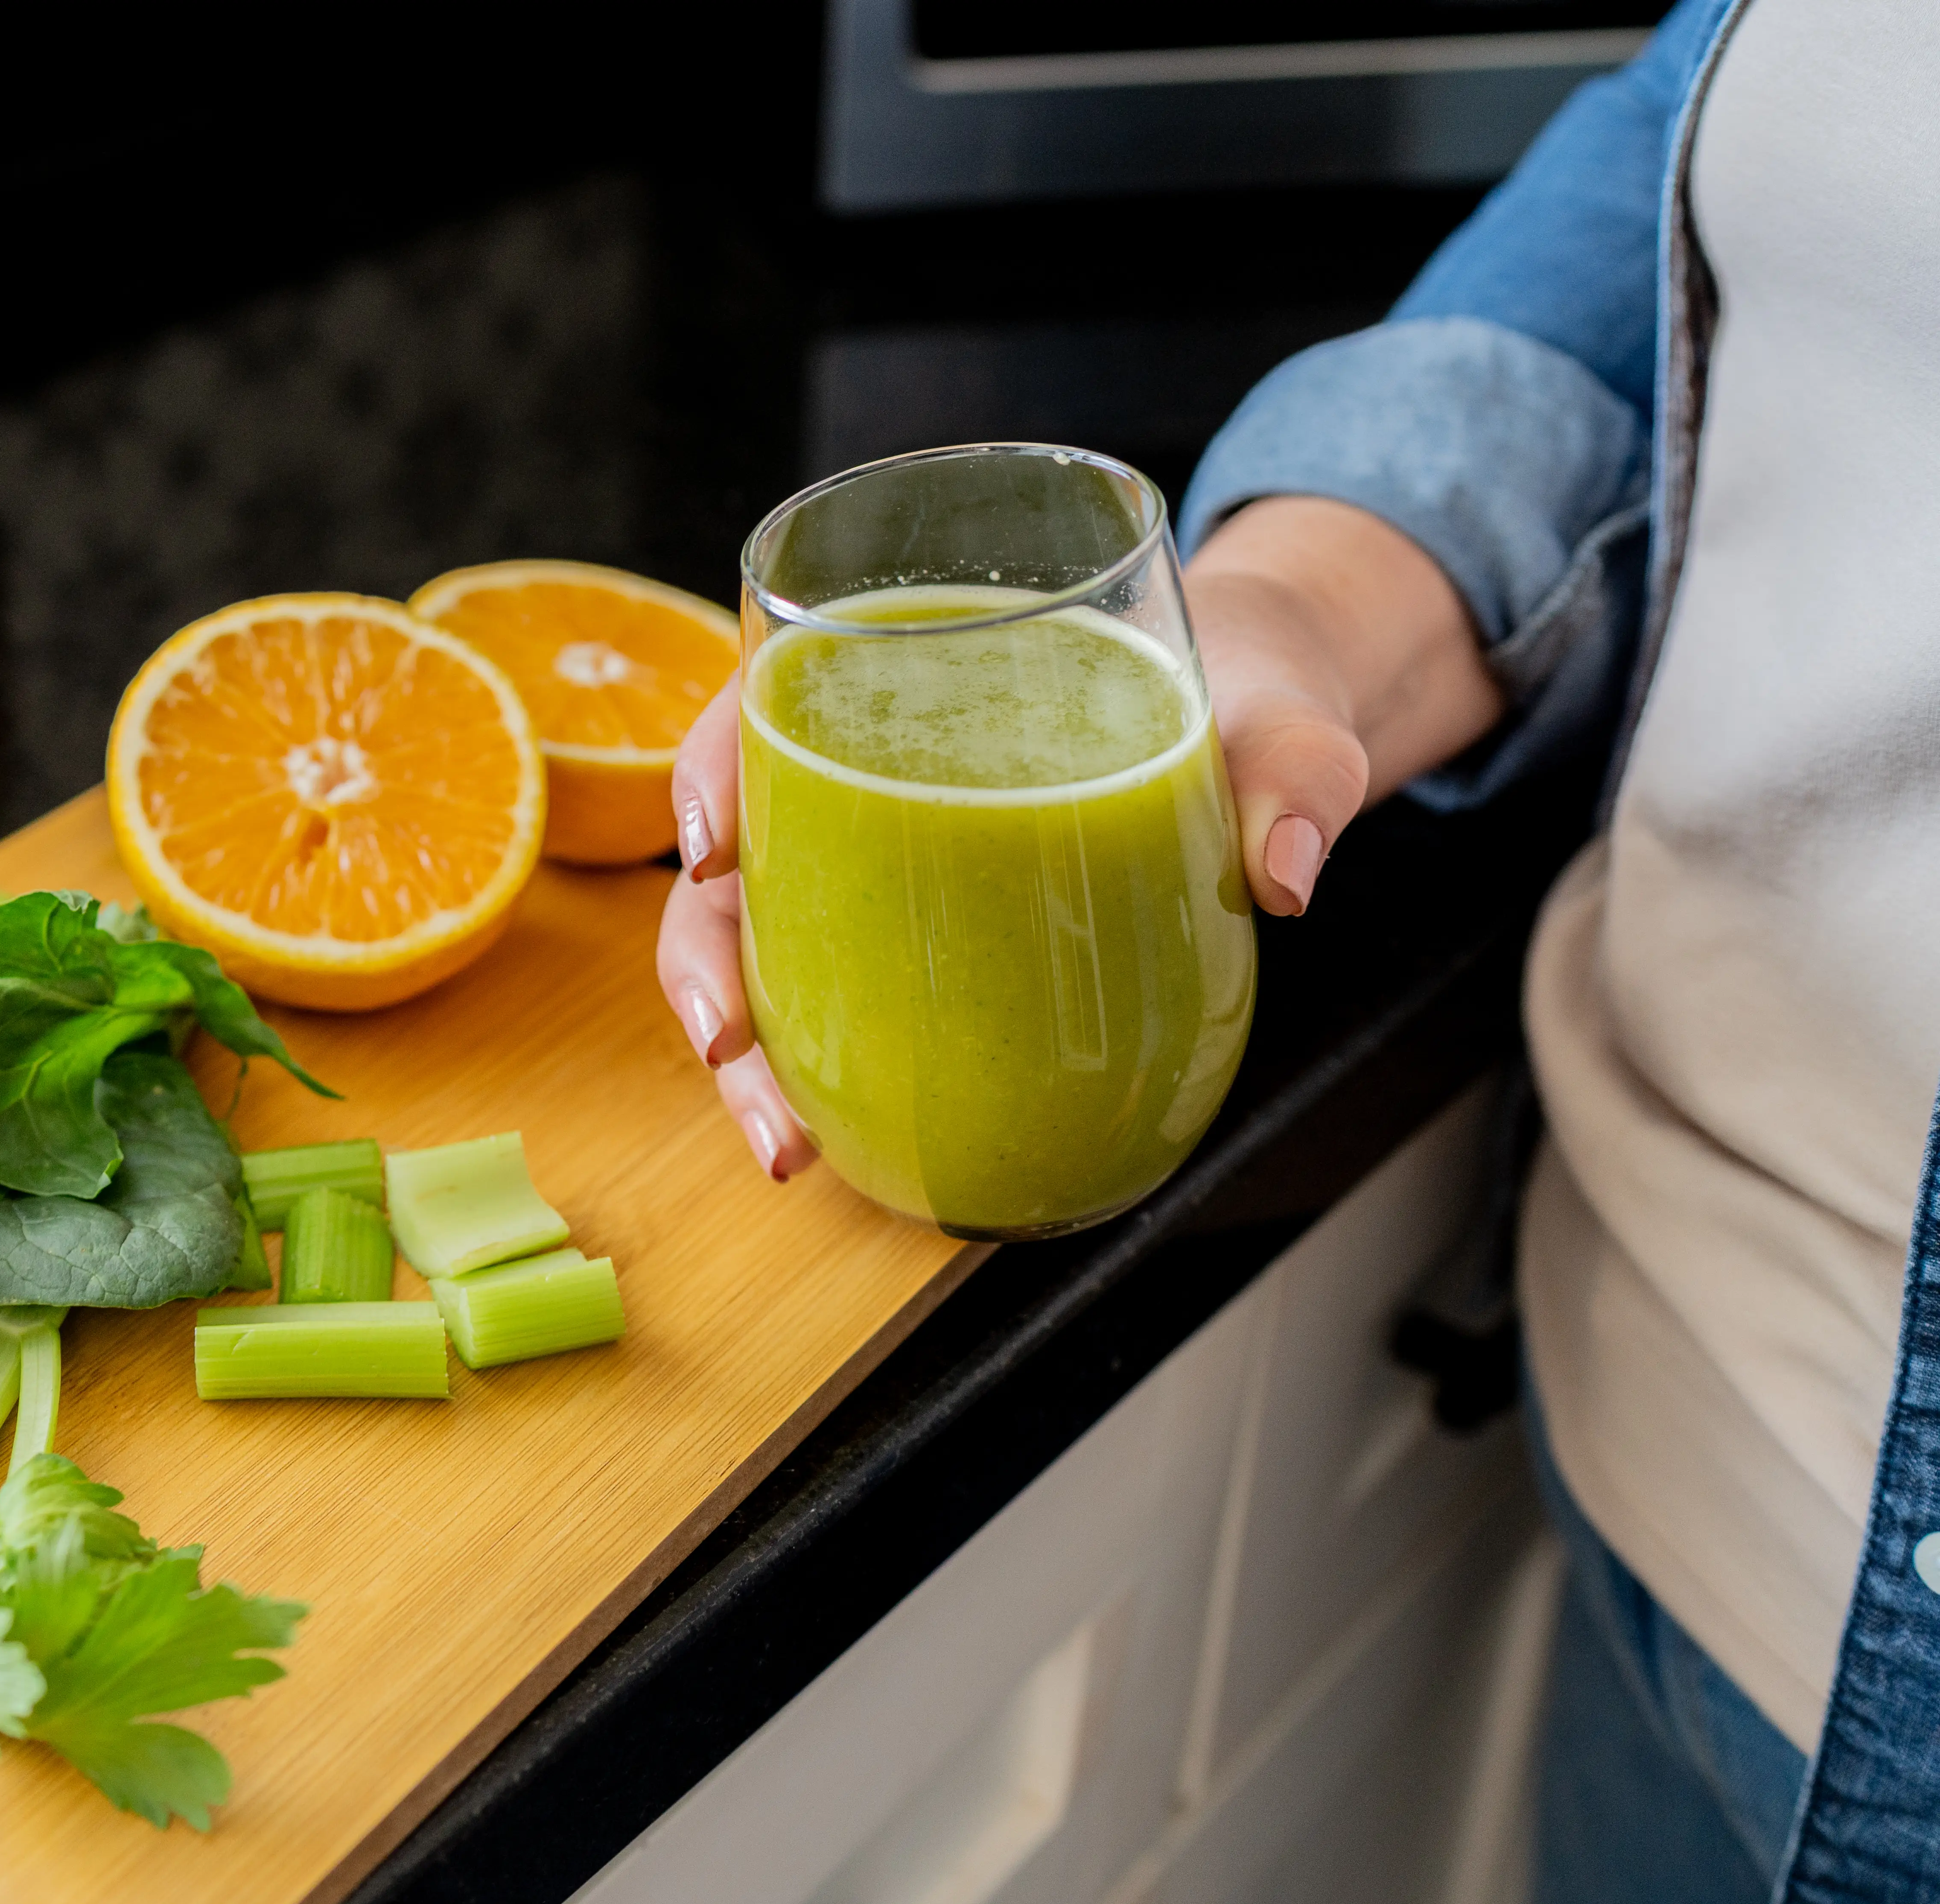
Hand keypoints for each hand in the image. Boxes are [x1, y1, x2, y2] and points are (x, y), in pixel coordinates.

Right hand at [655, 493, 1496, 1184]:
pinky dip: (811, 1072)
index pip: (766, 697)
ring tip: (783, 1145)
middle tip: (733, 1047)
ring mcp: (877, 862)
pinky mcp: (912, 936)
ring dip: (749, 1053)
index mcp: (912, 666)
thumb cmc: (1244, 689)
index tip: (710, 850)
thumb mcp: (1282, 715)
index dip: (711, 769)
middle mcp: (864, 768)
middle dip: (704, 961)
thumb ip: (1291, 769)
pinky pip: (829, 996)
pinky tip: (823, 1144)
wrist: (1262, 731)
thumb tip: (1285, 870)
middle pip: (732, 854)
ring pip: (758, 946)